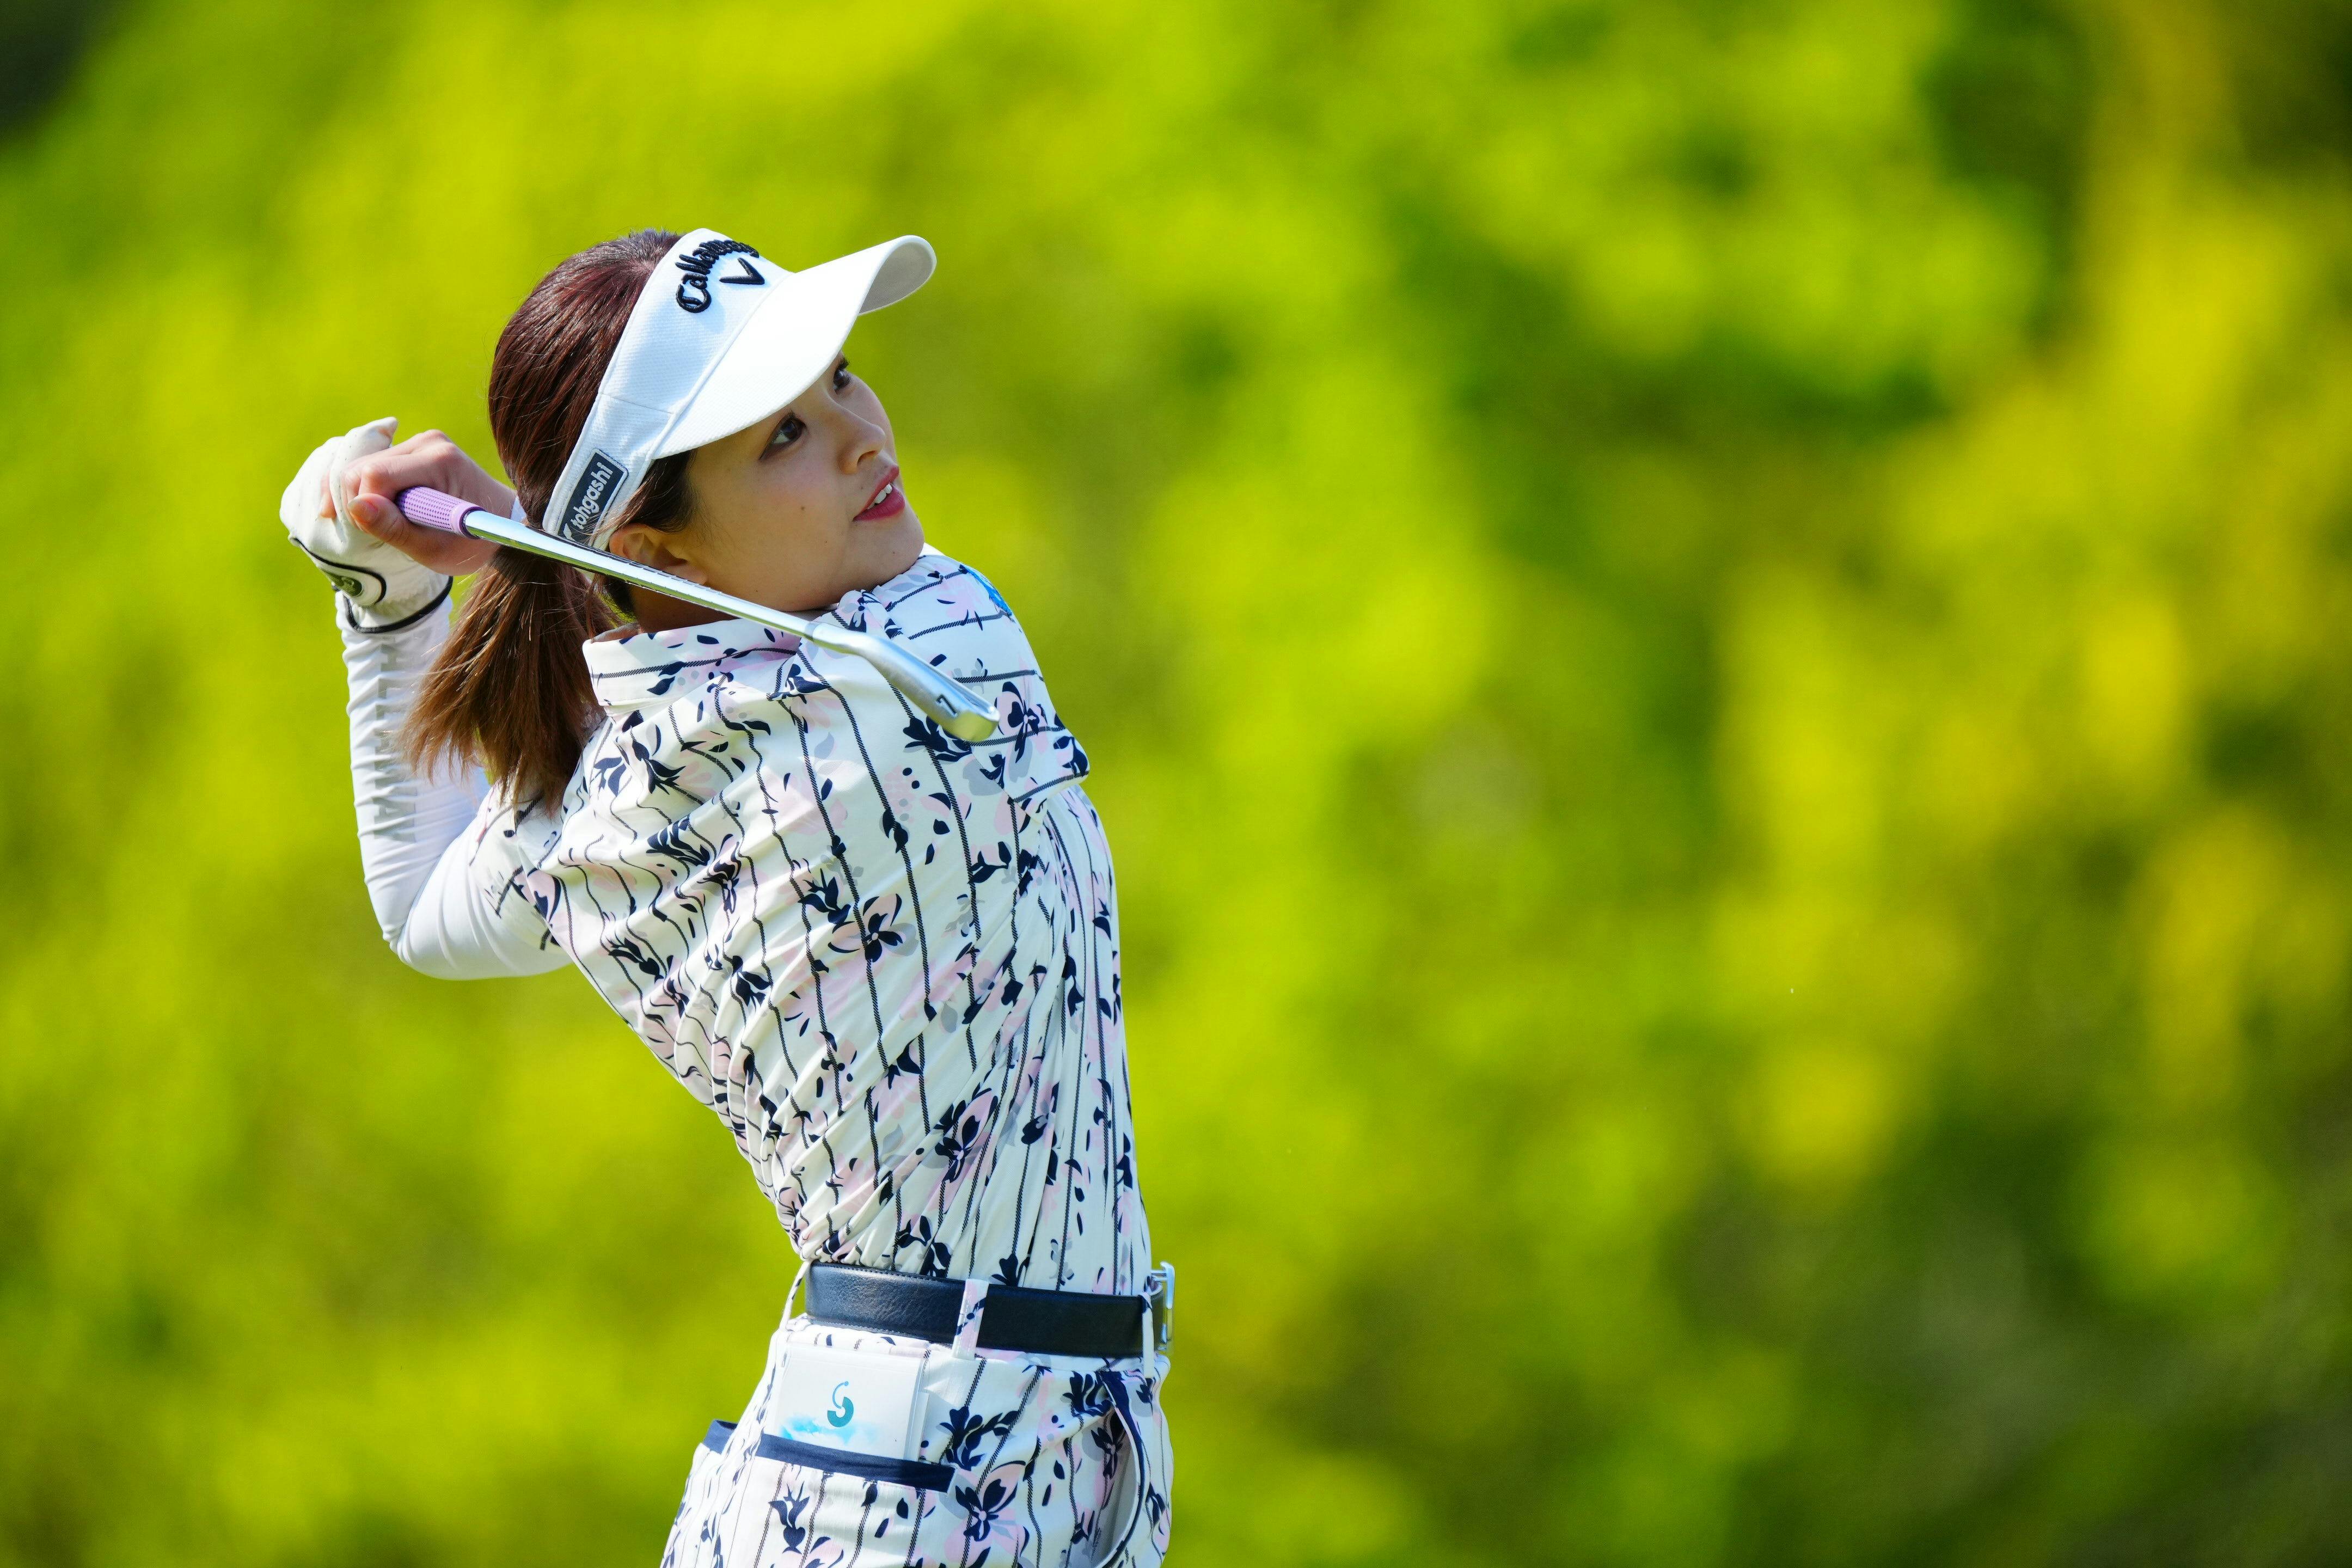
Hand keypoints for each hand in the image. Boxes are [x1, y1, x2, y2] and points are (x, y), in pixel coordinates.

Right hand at [341, 426, 510, 579]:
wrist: (503, 524)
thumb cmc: (474, 543)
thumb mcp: (436, 550)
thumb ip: (395, 529)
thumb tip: (356, 506)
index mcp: (440, 461)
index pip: (374, 475)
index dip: (367, 508)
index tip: (384, 532)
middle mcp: (429, 442)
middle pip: (361, 469)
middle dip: (362, 504)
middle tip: (387, 531)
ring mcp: (420, 442)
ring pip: (360, 467)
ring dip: (366, 500)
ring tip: (394, 522)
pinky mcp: (413, 449)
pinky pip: (370, 467)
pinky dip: (369, 492)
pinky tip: (384, 510)